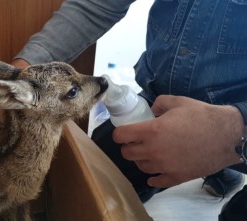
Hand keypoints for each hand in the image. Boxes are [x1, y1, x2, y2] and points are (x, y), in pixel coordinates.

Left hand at [113, 95, 244, 187]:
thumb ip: (158, 104)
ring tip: (147, 153)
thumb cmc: (201, 116)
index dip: (119, 133)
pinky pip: (157, 181)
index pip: (121, 136)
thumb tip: (151, 110)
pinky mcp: (176, 177)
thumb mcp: (177, 101)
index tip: (122, 133)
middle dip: (127, 147)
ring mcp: (164, 166)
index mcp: (151, 131)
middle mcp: (153, 150)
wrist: (226, 135)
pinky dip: (153, 177)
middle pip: (127, 154)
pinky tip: (155, 172)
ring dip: (140, 159)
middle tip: (135, 142)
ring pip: (140, 167)